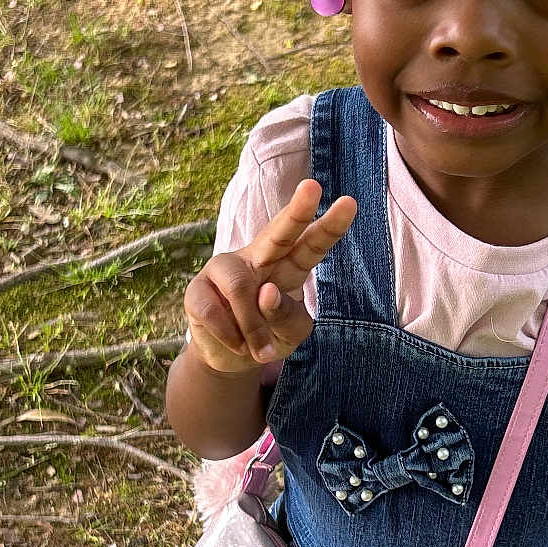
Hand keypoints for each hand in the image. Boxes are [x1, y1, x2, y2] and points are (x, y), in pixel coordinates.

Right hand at [184, 179, 356, 375]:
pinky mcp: (198, 289)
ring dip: (252, 327)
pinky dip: (230, 337)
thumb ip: (287, 316)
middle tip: (313, 187)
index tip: (349, 203)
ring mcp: (224, 269)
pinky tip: (235, 344)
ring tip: (259, 350)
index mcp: (289, 265)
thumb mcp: (290, 334)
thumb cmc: (268, 337)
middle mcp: (258, 259)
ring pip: (240, 289)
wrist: (230, 359)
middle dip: (296, 211)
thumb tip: (265, 293)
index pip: (311, 245)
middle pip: (278, 233)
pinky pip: (214, 311)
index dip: (330, 226)